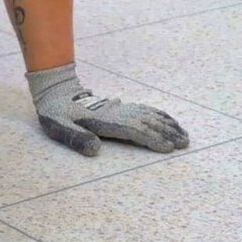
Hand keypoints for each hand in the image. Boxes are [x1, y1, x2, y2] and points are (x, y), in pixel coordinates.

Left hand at [27, 63, 189, 156]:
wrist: (56, 91)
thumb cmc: (56, 113)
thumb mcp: (58, 127)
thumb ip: (76, 138)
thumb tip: (95, 150)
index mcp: (104, 121)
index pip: (133, 130)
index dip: (151, 139)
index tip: (168, 148)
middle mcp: (116, 113)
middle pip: (147, 123)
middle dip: (167, 133)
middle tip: (184, 144)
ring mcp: (120, 109)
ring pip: (149, 116)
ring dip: (168, 125)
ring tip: (184, 135)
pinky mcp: (120, 107)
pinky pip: (145, 110)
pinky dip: (159, 116)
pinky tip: (169, 122)